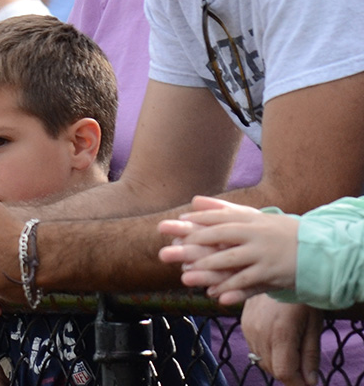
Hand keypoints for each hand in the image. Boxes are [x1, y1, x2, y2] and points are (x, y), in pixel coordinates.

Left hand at [158, 195, 299, 303]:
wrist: (321, 250)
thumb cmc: (282, 233)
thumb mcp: (256, 217)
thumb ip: (225, 209)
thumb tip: (194, 199)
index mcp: (253, 219)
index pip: (221, 216)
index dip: (199, 219)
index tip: (178, 221)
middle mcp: (257, 233)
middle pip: (221, 235)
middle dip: (195, 241)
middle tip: (172, 248)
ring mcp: (264, 253)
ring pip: (231, 259)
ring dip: (207, 267)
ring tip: (186, 274)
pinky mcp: (272, 271)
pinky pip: (247, 280)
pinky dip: (230, 288)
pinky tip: (214, 294)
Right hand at [240, 295, 322, 385]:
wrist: (276, 268)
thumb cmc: (301, 296)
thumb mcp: (313, 325)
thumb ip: (310, 355)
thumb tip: (310, 381)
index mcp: (281, 333)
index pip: (285, 372)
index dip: (297, 382)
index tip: (308, 382)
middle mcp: (260, 333)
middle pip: (272, 368)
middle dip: (289, 372)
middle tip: (303, 364)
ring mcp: (249, 329)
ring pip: (262, 360)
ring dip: (277, 362)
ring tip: (291, 348)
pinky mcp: (244, 324)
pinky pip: (255, 348)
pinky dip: (267, 351)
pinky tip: (277, 339)